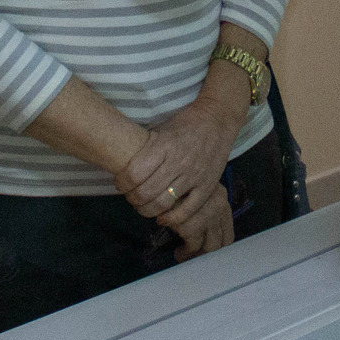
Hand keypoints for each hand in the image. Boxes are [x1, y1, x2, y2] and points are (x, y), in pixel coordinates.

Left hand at [115, 96, 238, 226]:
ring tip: (144, 207)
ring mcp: (194, 175)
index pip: (134, 173)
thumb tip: (124, 164)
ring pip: (163, 203)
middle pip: (146, 192)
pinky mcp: (208, 186)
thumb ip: (146, 149)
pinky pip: (187, 210)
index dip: (122, 183)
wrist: (218, 120)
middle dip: (133, 199)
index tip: (121, 184)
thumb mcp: (161, 130)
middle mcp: (178, 161)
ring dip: (147, 210)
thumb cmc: (185, 124)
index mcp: (163, 145)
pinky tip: (162, 219)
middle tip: (131, 197)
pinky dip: (171, 219)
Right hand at [167, 184, 234, 261]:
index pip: (228, 232)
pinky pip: (193, 246)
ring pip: (210, 246)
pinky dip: (185, 252)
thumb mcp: (196, 193)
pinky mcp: (192, 224)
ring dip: (197, 255)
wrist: (159, 180)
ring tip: (184, 256)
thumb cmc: (174, 186)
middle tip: (195, 257)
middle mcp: (219, 207)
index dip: (218, 244)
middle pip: (222, 241)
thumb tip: (204, 234)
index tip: (206, 249)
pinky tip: (178, 252)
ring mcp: (208, 216)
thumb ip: (205, 209)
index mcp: (222, 199)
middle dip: (207, 252)